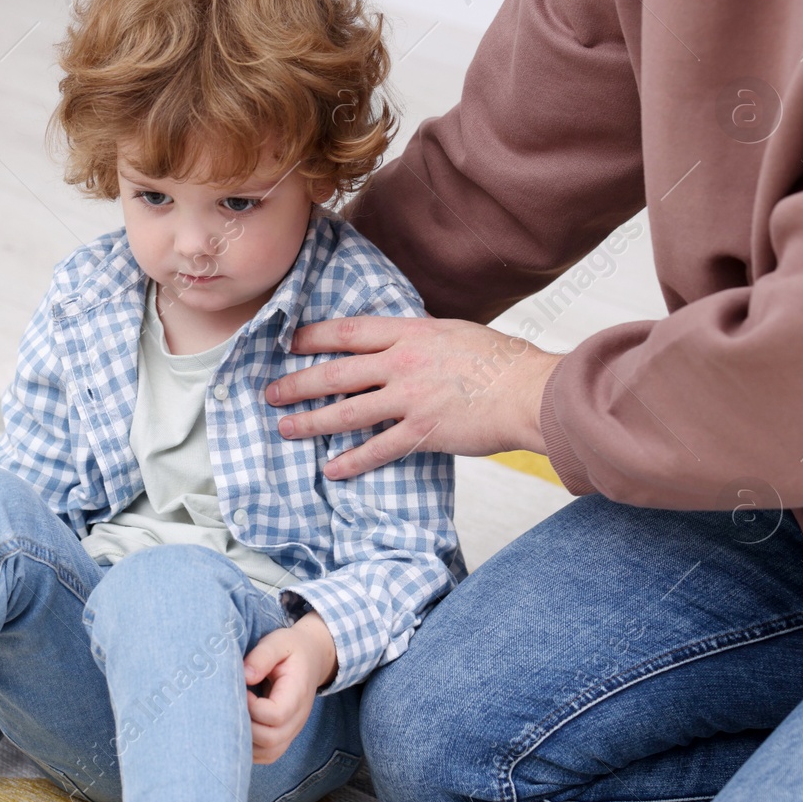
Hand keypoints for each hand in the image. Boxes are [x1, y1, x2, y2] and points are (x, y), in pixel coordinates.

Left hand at [243, 612, 337, 763]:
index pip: (276, 715)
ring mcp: (292, 730)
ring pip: (268, 752)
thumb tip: (244, 676)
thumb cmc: (291, 649)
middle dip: (245, 726)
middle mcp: (297, 718)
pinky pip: (267, 755)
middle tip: (233, 707)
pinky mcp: (284, 736)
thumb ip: (262, 657)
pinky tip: (238, 729)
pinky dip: (250, 749)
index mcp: (297, 694)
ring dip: (245, 741)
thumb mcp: (277, 642)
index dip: (253, 707)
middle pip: (271, 740)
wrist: (312, 657)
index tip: (242, 690)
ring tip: (233, 717)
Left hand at [264, 315, 562, 477]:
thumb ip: (420, 338)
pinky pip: (377, 449)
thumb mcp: (454, 333)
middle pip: (335, 372)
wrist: (531, 391)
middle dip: (297, 384)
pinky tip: (331, 470)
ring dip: (311, 422)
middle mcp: (402, 363)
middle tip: (271, 393)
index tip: (289, 344)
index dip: (313, 337)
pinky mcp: (422, 432)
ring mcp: (410, 398)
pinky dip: (351, 461)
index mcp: (410, 332)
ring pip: (346, 411)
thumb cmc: (502, 360)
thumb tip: (400, 341)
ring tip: (286, 430)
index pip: (348, 331)